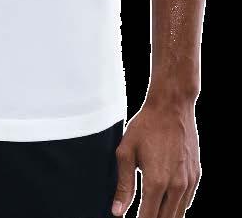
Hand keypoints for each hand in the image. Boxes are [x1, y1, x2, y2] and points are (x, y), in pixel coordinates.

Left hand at [111, 98, 200, 216]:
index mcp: (156, 182)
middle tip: (141, 217)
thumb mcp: (126, 152)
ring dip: (164, 217)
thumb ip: (124, 185)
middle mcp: (176, 186)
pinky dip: (176, 207)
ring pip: (178, 214)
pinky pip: (187, 202)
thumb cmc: (147, 125)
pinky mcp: (195, 176)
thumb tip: (117, 212)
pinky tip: (165, 204)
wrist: (172, 106)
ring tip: (151, 212)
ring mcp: (189, 181)